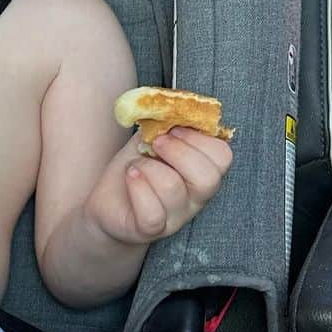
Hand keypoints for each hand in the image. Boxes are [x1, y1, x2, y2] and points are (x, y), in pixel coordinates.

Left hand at [84, 127, 233, 246]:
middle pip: (209, 177)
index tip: (173, 128)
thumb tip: (171, 102)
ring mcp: (175, 217)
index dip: (199, 138)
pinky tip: (131, 176)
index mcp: (201, 171)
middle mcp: (195, 198)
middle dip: (178, 151)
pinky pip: (152, 212)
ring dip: (149, 166)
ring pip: (173, 188)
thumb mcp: (151, 138)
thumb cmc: (136, 167)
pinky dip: (137, 186)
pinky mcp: (150, 229)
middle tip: (157, 144)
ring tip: (137, 164)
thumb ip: (165, 121)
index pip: (223, 156)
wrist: (108, 202)